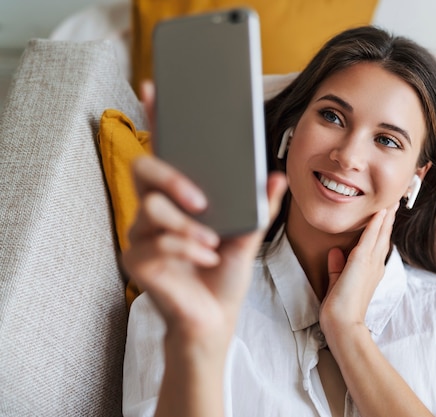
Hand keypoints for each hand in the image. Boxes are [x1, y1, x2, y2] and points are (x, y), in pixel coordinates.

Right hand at [122, 82, 286, 350]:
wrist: (215, 316)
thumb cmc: (226, 272)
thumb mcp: (249, 236)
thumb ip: (260, 207)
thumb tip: (277, 177)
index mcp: (180, 196)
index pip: (165, 151)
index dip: (157, 120)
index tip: (155, 89)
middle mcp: (154, 209)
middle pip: (144, 169)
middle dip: (173, 179)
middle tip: (201, 199)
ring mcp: (141, 234)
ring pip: (149, 210)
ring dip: (186, 226)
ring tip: (211, 242)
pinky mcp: (136, 260)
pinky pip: (154, 243)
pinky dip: (185, 249)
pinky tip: (205, 257)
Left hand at [319, 202, 398, 343]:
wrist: (342, 324)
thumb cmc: (340, 310)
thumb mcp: (337, 283)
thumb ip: (337, 267)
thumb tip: (334, 252)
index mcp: (370, 271)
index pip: (377, 246)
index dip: (381, 230)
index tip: (385, 216)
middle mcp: (373, 266)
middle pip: (383, 237)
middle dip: (388, 219)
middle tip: (394, 203)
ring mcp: (369, 263)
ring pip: (380, 234)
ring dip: (385, 216)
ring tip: (392, 201)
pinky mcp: (361, 262)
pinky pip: (370, 238)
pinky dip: (375, 224)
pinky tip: (380, 212)